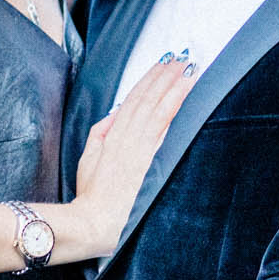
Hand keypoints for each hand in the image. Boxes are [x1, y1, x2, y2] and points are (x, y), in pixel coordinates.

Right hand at [69, 51, 196, 253]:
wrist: (96, 221)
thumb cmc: (92, 195)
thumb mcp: (89, 157)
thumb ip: (101, 132)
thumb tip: (115, 114)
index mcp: (113, 135)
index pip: (134, 99)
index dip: (150, 79)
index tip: (164, 63)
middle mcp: (128, 137)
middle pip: (149, 99)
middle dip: (166, 77)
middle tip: (183, 58)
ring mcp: (141, 149)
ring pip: (158, 109)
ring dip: (174, 88)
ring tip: (189, 70)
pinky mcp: (150, 162)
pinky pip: (164, 130)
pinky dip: (174, 111)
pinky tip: (185, 98)